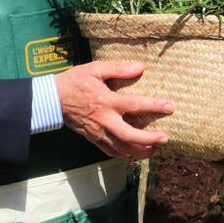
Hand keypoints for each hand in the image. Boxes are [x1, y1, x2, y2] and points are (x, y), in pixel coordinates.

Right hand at [55, 60, 172, 158]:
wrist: (52, 99)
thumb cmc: (75, 81)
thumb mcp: (95, 69)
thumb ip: (118, 68)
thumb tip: (140, 67)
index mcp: (106, 101)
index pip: (134, 105)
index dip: (154, 106)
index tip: (170, 107)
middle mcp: (104, 120)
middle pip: (129, 136)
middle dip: (149, 139)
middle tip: (165, 138)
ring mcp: (98, 132)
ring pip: (121, 148)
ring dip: (140, 152)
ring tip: (155, 150)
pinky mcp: (93, 139)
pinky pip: (110, 151)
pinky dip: (124, 155)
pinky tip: (135, 154)